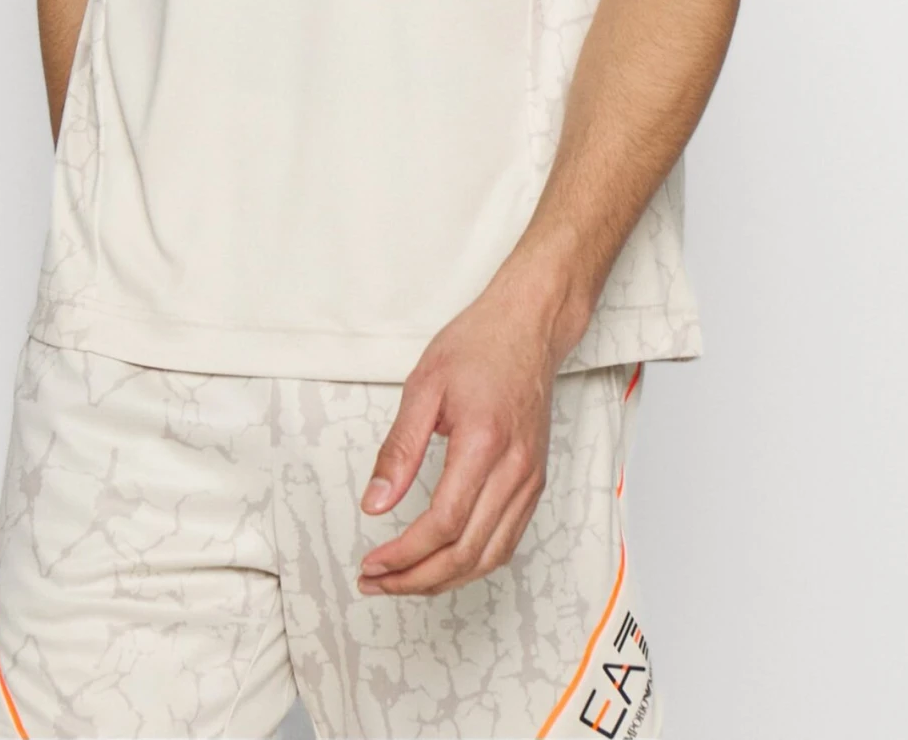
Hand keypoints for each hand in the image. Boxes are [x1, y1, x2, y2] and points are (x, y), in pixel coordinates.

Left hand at [355, 265, 562, 596]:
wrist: (529, 326)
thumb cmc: (478, 345)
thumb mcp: (424, 386)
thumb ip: (398, 449)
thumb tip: (374, 504)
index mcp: (484, 443)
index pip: (443, 523)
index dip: (404, 555)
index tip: (372, 563)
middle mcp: (515, 469)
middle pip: (466, 552)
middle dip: (417, 578)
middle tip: (377, 581)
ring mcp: (530, 479)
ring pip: (490, 557)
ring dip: (444, 580)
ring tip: (403, 581)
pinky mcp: (535, 482)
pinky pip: (507, 540)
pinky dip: (473, 563)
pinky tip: (444, 562)